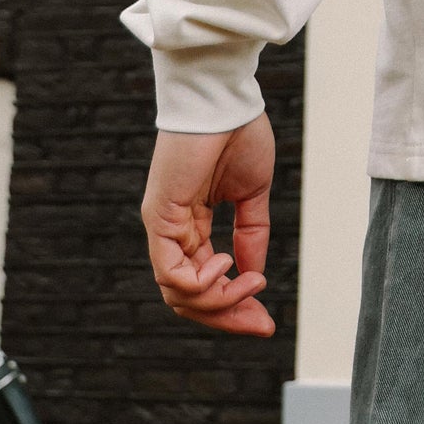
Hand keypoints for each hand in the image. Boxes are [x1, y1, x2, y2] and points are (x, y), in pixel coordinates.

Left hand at [140, 112, 276, 335]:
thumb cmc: (237, 133)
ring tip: (250, 282)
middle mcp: (173, 232)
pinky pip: (170, 271)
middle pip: (190, 299)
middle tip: (262, 324)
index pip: (206, 282)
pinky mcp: (159, 217)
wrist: (224, 99)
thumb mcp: (252, 194)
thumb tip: (255, 273)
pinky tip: (226, 265)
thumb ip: (251, 234)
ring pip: (179, 294)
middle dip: (228, 317)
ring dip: (220, 300)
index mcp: (192, 225)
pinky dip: (200, 282)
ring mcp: (163, 226)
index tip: (265, 321)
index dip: (235, 306)